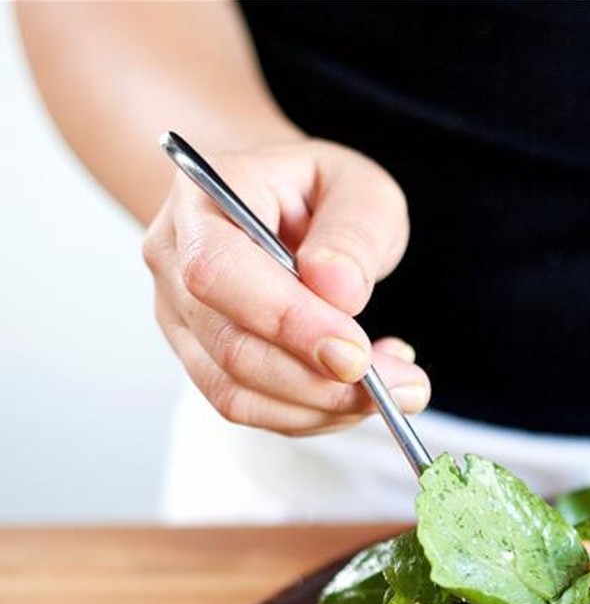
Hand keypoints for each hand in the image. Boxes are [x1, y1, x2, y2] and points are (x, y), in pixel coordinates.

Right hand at [142, 138, 430, 434]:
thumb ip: (353, 232)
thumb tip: (337, 288)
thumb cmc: (320, 193)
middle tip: (402, 385)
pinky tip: (360, 390)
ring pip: (238, 393)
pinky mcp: (204, 361)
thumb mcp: (360, 189)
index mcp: (202, 200)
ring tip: (393, 387)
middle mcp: (174, 261)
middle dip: (321, 381)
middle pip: (230, 348)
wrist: (282, 208)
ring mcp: (181, 318)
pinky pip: (254, 410)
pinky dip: (316, 414)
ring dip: (324, 406)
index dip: (288, 322)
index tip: (357, 353)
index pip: (219, 273)